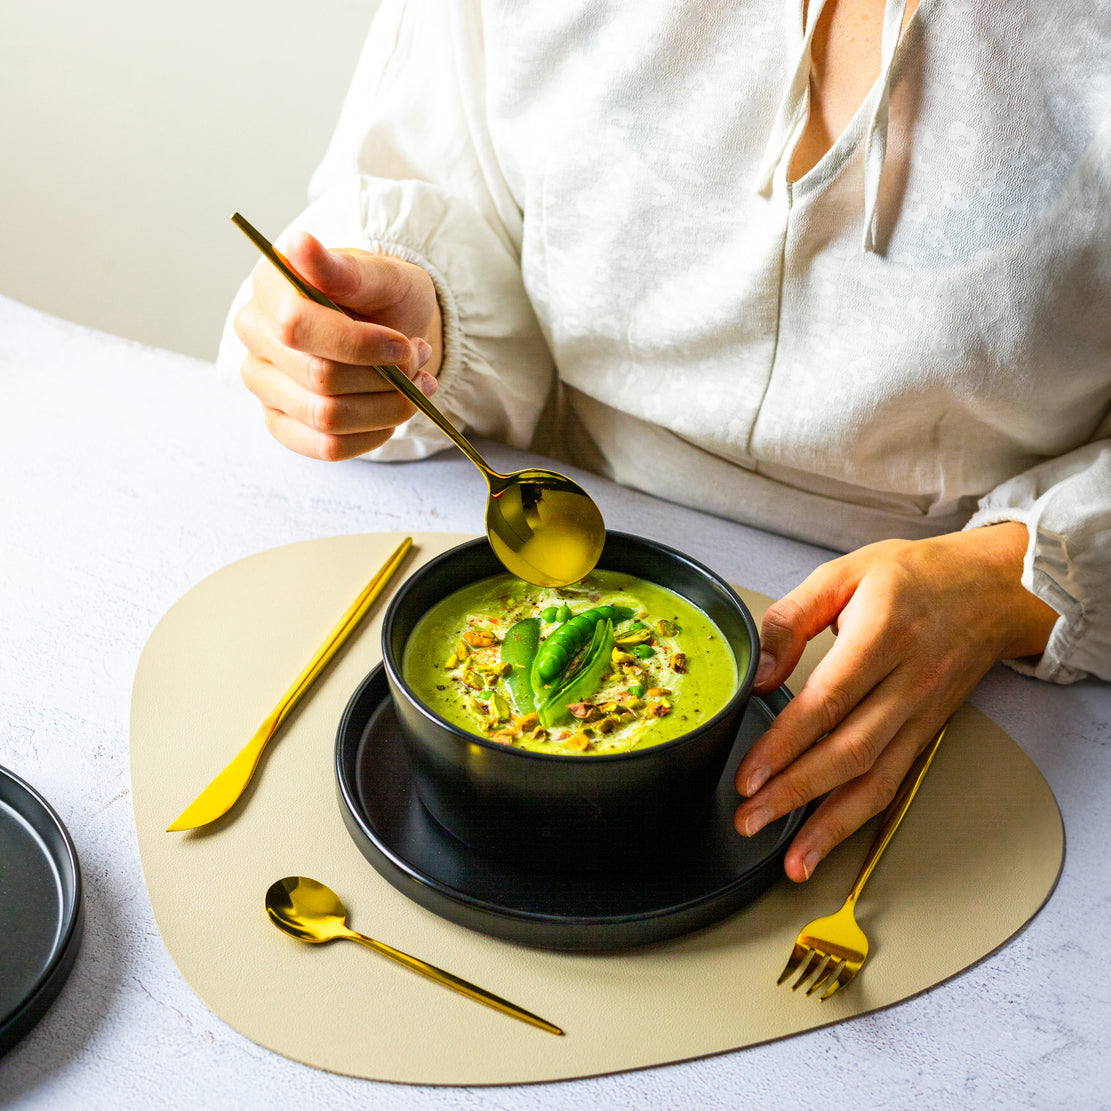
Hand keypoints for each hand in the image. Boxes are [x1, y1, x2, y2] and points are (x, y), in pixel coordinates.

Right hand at [234, 231, 442, 459]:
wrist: (388, 327)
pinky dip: (374, 435)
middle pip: (319, 379)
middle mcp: (255, 336)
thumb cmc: (382, 297)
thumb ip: (345, 270)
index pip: (297, 327)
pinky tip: (394, 411)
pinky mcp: (282, 422)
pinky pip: (327, 448)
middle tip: (418, 360)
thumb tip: (300, 244)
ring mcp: (263, 383)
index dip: (360, 345)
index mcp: (271, 288)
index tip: (405, 345)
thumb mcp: (381, 275)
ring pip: (326, 418)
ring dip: (387, 407)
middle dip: (384, 378)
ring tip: (414, 383)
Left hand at [734, 523, 1056, 881]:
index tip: (749, 775)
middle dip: (795, 794)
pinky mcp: (928, 732)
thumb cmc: (917, 576)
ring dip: (830, 825)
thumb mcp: (844, 573)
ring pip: (876, 779)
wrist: (994, 588)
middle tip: (750, 818)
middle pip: (850, 751)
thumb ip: (791, 618)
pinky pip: (894, 781)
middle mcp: (909, 681)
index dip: (785, 744)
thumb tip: (757, 672)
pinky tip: (829, 839)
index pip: (827, 701)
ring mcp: (923, 712)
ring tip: (791, 857)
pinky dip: (859, 817)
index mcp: (883, 634)